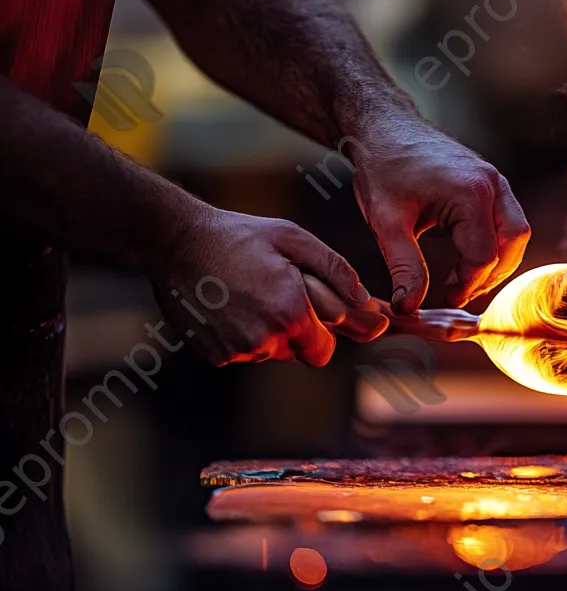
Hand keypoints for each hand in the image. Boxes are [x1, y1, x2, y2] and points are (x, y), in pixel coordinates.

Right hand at [153, 207, 386, 366]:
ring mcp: (237, 349)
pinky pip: (241, 353)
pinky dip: (241, 335)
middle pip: (297, 354)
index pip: (323, 350)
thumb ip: (336, 270)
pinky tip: (229, 304)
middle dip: (297, 333)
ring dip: (268, 332)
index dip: (321, 332)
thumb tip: (365, 299)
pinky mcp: (214, 354)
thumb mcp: (294, 240)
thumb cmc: (241, 236)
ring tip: (250, 294)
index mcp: (291, 313)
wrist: (177, 242)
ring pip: (269, 352)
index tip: (313, 315)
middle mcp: (265, 339)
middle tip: (279, 298)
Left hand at [350, 115, 530, 312]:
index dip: (467, 284)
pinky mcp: (490, 180)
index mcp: (470, 193)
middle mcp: (491, 184)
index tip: (446, 297)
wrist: (382, 126)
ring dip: (497, 259)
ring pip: (516, 232)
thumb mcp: (387, 223)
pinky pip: (506, 218)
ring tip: (465, 277)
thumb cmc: (383, 166)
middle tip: (460, 290)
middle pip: (513, 244)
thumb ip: (403, 267)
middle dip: (491, 274)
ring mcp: (494, 180)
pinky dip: (495, 242)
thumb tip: (409, 305)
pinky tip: (467, 254)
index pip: (484, 256)